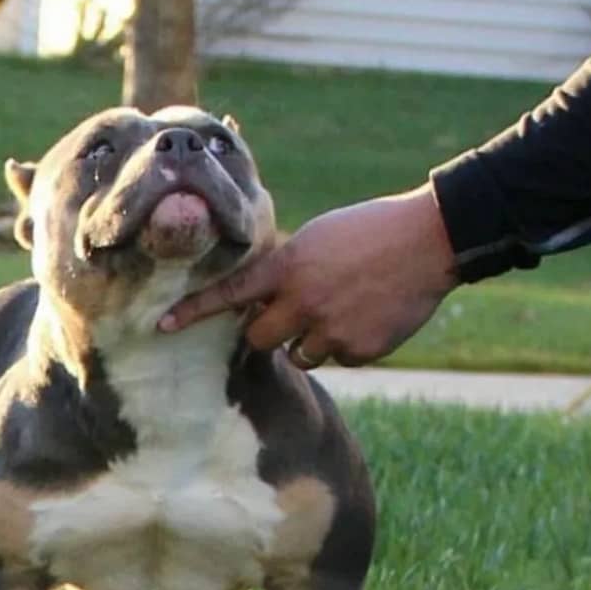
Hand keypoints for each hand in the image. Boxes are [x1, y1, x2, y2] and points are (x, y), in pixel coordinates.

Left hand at [158, 184, 457, 366]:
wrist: (429, 241)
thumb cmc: (370, 230)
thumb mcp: (317, 238)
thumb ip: (285, 269)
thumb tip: (262, 300)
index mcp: (288, 266)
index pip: (228, 294)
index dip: (193, 312)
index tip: (161, 327)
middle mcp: (303, 301)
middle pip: (260, 340)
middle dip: (269, 334)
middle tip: (291, 317)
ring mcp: (332, 329)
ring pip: (301, 355)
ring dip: (311, 341)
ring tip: (342, 309)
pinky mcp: (361, 349)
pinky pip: (340, 358)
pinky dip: (349, 344)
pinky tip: (369, 316)